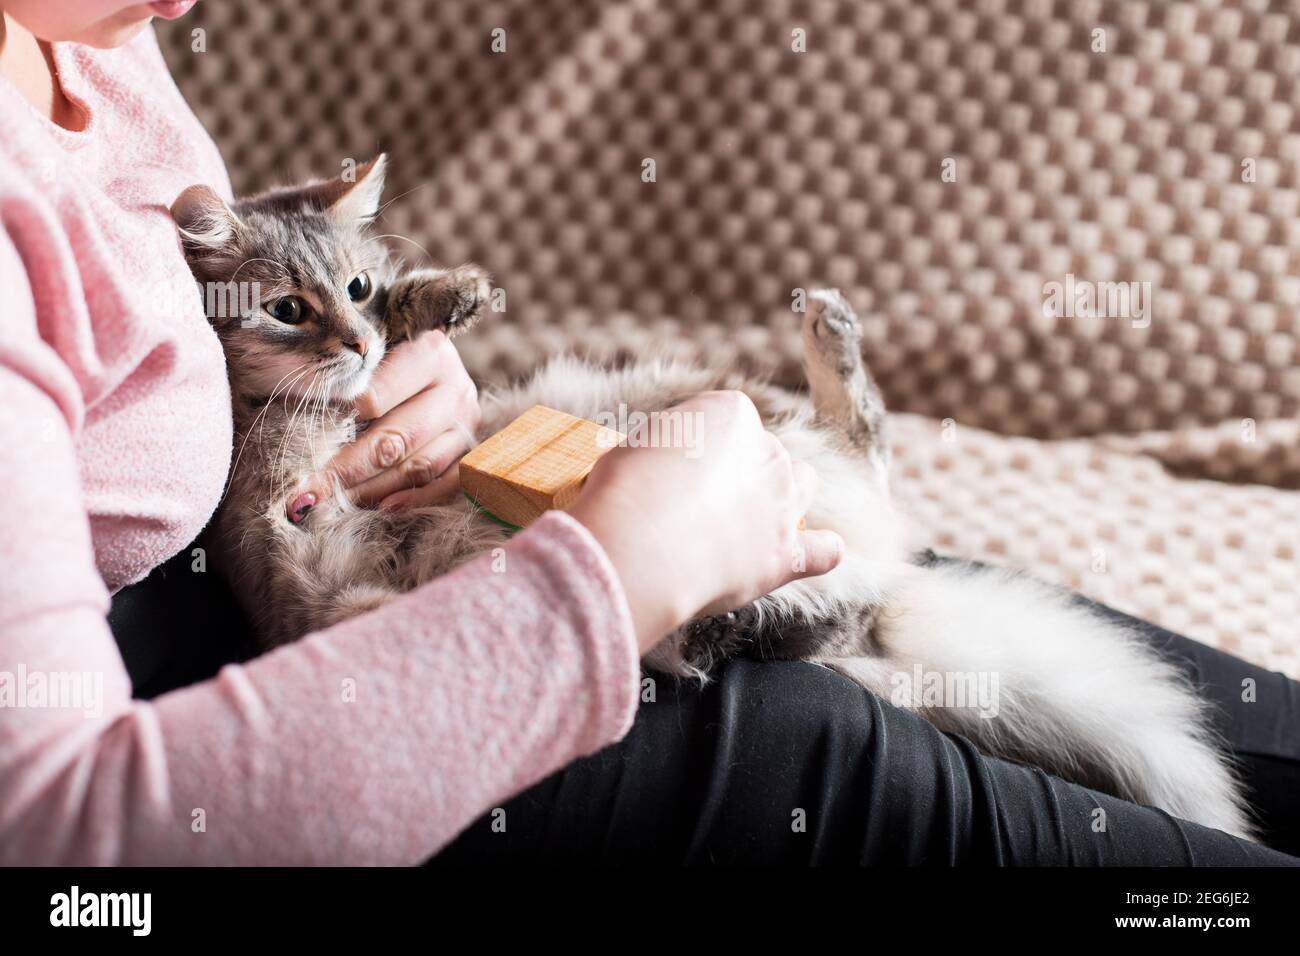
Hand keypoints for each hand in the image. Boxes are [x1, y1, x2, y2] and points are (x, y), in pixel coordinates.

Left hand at [287, 331, 479, 518]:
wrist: (435, 371)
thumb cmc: (390, 364)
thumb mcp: (373, 358)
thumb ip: (348, 383)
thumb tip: (304, 427)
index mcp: (431, 355)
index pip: (376, 397)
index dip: (336, 424)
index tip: (301, 447)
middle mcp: (456, 390)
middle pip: (396, 437)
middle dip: (346, 469)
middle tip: (308, 492)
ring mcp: (467, 425)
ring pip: (419, 466)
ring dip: (374, 490)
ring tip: (336, 505)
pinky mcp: (471, 454)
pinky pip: (447, 484)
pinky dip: (416, 499)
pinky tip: (384, 510)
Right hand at [567, 390, 843, 652]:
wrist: (640, 547)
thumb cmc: (625, 492)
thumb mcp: (635, 447)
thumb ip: (666, 452)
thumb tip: (665, 469)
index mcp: (731, 414)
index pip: (727, 419)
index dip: (698, 444)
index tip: (672, 467)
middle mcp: (767, 452)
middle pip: (763, 452)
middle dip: (737, 472)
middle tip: (695, 501)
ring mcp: (782, 503)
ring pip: (803, 485)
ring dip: (784, 495)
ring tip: (749, 517)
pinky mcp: (785, 554)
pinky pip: (823, 550)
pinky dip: (820, 551)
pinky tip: (812, 553)